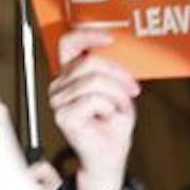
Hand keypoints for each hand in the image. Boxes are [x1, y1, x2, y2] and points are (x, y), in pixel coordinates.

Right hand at [46, 29, 138, 189]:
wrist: (110, 154)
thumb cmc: (112, 123)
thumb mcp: (118, 88)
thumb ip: (110, 68)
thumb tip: (114, 49)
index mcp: (69, 74)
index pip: (68, 44)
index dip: (88, 35)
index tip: (110, 39)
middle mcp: (59, 85)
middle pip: (89, 63)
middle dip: (118, 76)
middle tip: (131, 90)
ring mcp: (58, 101)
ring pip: (95, 82)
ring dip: (116, 96)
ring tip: (117, 108)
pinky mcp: (63, 116)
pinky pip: (94, 99)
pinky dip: (109, 107)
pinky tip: (106, 116)